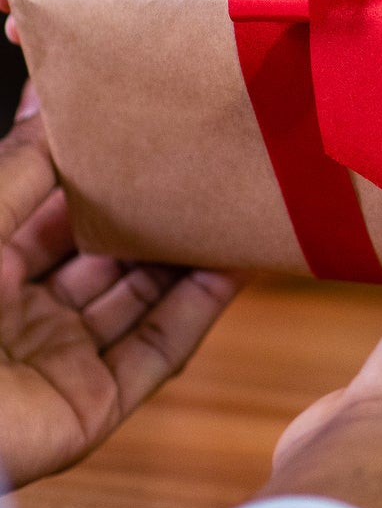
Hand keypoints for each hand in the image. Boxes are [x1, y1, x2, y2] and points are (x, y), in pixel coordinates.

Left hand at [0, 88, 239, 487]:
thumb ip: (24, 167)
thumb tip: (57, 99)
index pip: (58, 220)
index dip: (104, 185)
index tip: (151, 141)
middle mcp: (21, 319)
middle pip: (108, 261)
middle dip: (156, 220)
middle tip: (207, 173)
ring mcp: (57, 364)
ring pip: (140, 302)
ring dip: (189, 260)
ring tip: (233, 212)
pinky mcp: (89, 409)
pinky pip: (155, 352)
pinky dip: (197, 310)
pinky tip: (231, 268)